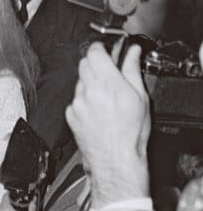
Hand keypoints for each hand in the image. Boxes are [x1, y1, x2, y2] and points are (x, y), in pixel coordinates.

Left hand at [65, 42, 150, 208]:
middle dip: (95, 64)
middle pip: (84, 63)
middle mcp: (88, 90)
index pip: (94, 52)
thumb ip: (132, 70)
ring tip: (105, 99)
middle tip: (108, 74)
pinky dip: (84, 100)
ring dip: (90, 83)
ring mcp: (76, 102)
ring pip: (79, 81)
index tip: (105, 51)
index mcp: (107, 82)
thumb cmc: (130, 134)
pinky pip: (75, 99)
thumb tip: (131, 52)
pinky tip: (97, 111)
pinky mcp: (70, 113)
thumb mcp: (140, 98)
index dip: (100, 49)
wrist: (115, 161)